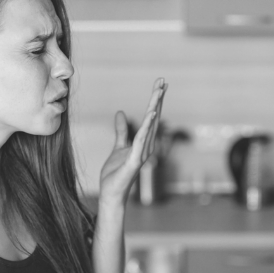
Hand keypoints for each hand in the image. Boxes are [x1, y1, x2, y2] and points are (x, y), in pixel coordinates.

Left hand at [99, 78, 166, 203]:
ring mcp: (143, 153)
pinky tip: (152, 113)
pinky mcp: (135, 160)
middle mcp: (147, 145)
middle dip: (158, 98)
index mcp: (143, 141)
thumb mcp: (118, 146)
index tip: (160, 84)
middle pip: (153, 117)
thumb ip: (121, 130)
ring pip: (150, 125)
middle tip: (162, 80)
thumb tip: (121, 113)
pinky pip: (141, 140)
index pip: (151, 117)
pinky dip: (147, 126)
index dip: (155, 100)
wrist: (111, 192)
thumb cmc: (116, 172)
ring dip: (154, 107)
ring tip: (158, 91)